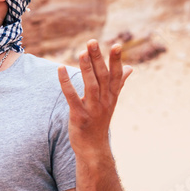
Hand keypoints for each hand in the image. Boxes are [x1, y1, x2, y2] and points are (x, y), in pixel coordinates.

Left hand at [58, 39, 132, 153]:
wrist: (94, 148)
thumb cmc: (101, 121)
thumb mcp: (111, 101)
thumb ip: (119, 83)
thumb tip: (130, 68)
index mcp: (112, 96)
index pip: (116, 75)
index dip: (116, 60)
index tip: (117, 45)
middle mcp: (105, 101)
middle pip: (102, 76)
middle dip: (98, 58)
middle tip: (92, 42)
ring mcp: (93, 109)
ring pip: (90, 85)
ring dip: (86, 69)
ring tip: (81, 52)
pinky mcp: (79, 116)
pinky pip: (72, 97)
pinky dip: (66, 83)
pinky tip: (60, 69)